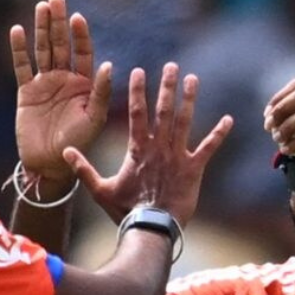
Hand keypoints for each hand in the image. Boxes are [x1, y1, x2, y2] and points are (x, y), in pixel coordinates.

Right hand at [11, 0, 111, 183]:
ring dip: (41, 28)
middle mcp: (65, 79)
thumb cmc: (77, 143)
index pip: (83, 52)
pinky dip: (19, 49)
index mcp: (84, 84)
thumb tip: (108, 64)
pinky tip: (17, 31)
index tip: (77, 17)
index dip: (80, 35)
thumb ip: (100, 92)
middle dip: (59, 22)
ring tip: (41, 6)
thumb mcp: (93, 118)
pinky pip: (21, 67)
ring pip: (42, 50)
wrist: (49, 163)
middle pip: (61, 44)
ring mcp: (44, 83)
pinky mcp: (26, 92)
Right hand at [63, 62, 232, 224]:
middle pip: (163, 110)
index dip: (138, 91)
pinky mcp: (193, 169)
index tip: (139, 71)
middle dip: (167, 86)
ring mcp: (177, 156)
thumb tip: (65, 151)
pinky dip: (219, 133)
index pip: (137, 113)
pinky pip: (208, 148)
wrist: (151, 228)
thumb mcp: (100, 189)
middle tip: (172, 66)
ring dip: (189, 99)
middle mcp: (158, 147)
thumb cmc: (125, 211)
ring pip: (185, 122)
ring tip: (193, 79)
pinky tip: (229, 119)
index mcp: (138, 149)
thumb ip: (83, 168)